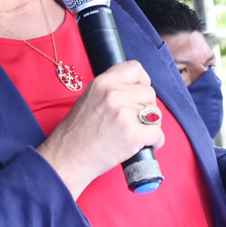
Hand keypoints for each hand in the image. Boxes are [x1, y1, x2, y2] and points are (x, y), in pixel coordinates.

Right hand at [37, 61, 164, 197]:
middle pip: (149, 93)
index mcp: (102, 82)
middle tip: (137, 120)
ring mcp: (123, 114)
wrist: (67, 158)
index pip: (135, 68)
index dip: (142, 81)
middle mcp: (113, 94)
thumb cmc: (76, 133)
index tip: (140, 94)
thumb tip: (135, 91)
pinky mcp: (131, 134)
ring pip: (156, 113)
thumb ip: (110, 90)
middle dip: (147, 107)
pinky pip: (158, 134)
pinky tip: (148, 144)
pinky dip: (156, 141)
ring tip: (140, 133)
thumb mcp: (88, 98)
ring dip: (152, 124)